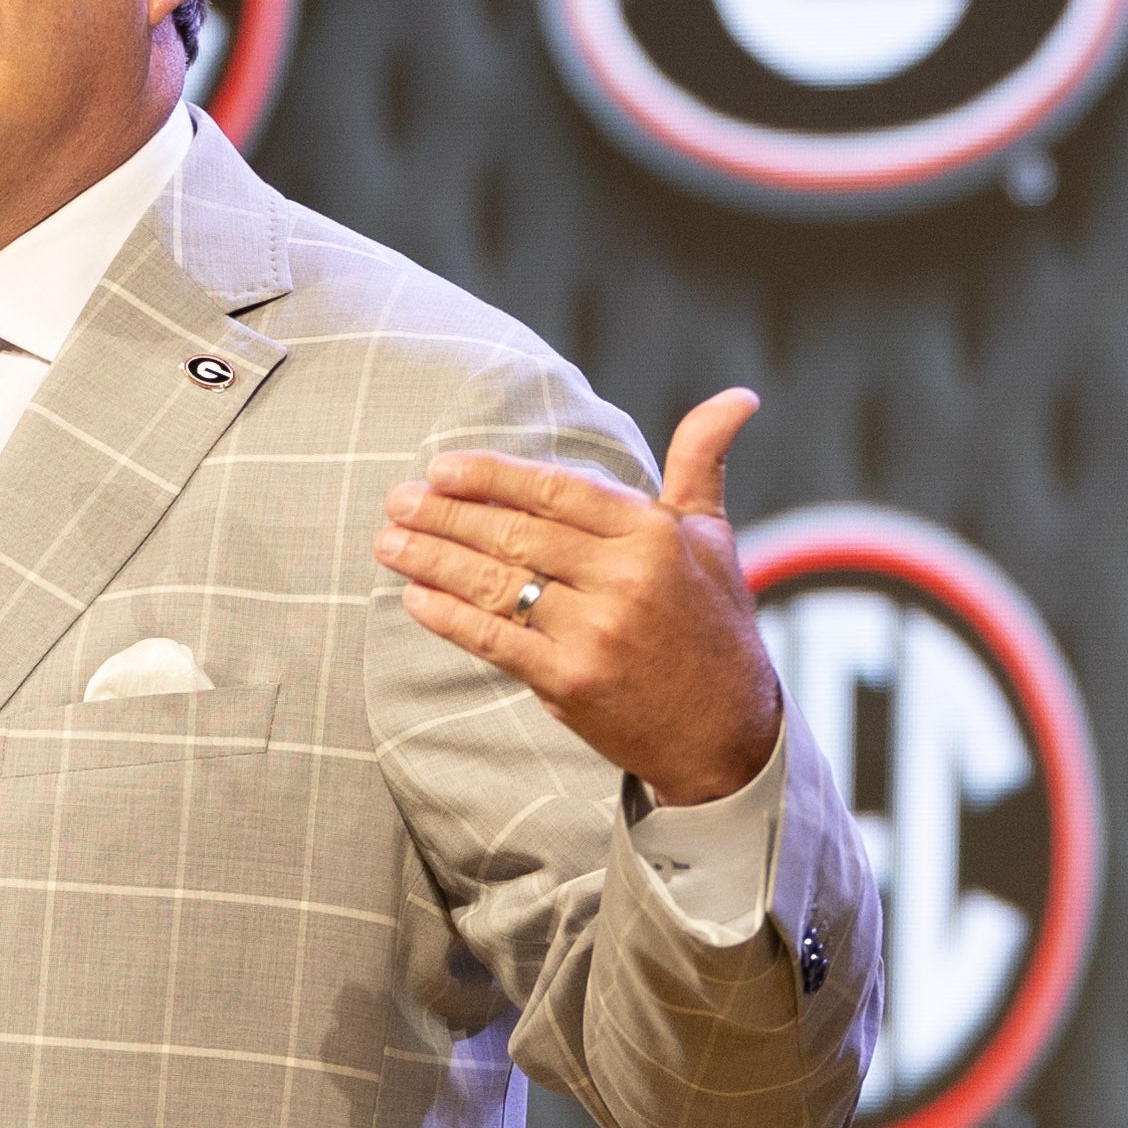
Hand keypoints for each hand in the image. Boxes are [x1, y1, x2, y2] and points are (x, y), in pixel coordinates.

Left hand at [374, 387, 787, 807]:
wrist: (725, 731)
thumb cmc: (712, 624)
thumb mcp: (713, 536)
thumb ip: (702, 461)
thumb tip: (738, 396)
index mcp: (652, 534)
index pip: (553, 490)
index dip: (491, 475)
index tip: (441, 467)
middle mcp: (624, 579)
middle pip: (514, 534)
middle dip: (445, 514)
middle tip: (397, 499)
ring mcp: (595, 632)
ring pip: (495, 584)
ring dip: (432, 560)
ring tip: (388, 542)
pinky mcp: (571, 682)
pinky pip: (494, 640)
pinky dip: (448, 617)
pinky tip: (413, 598)